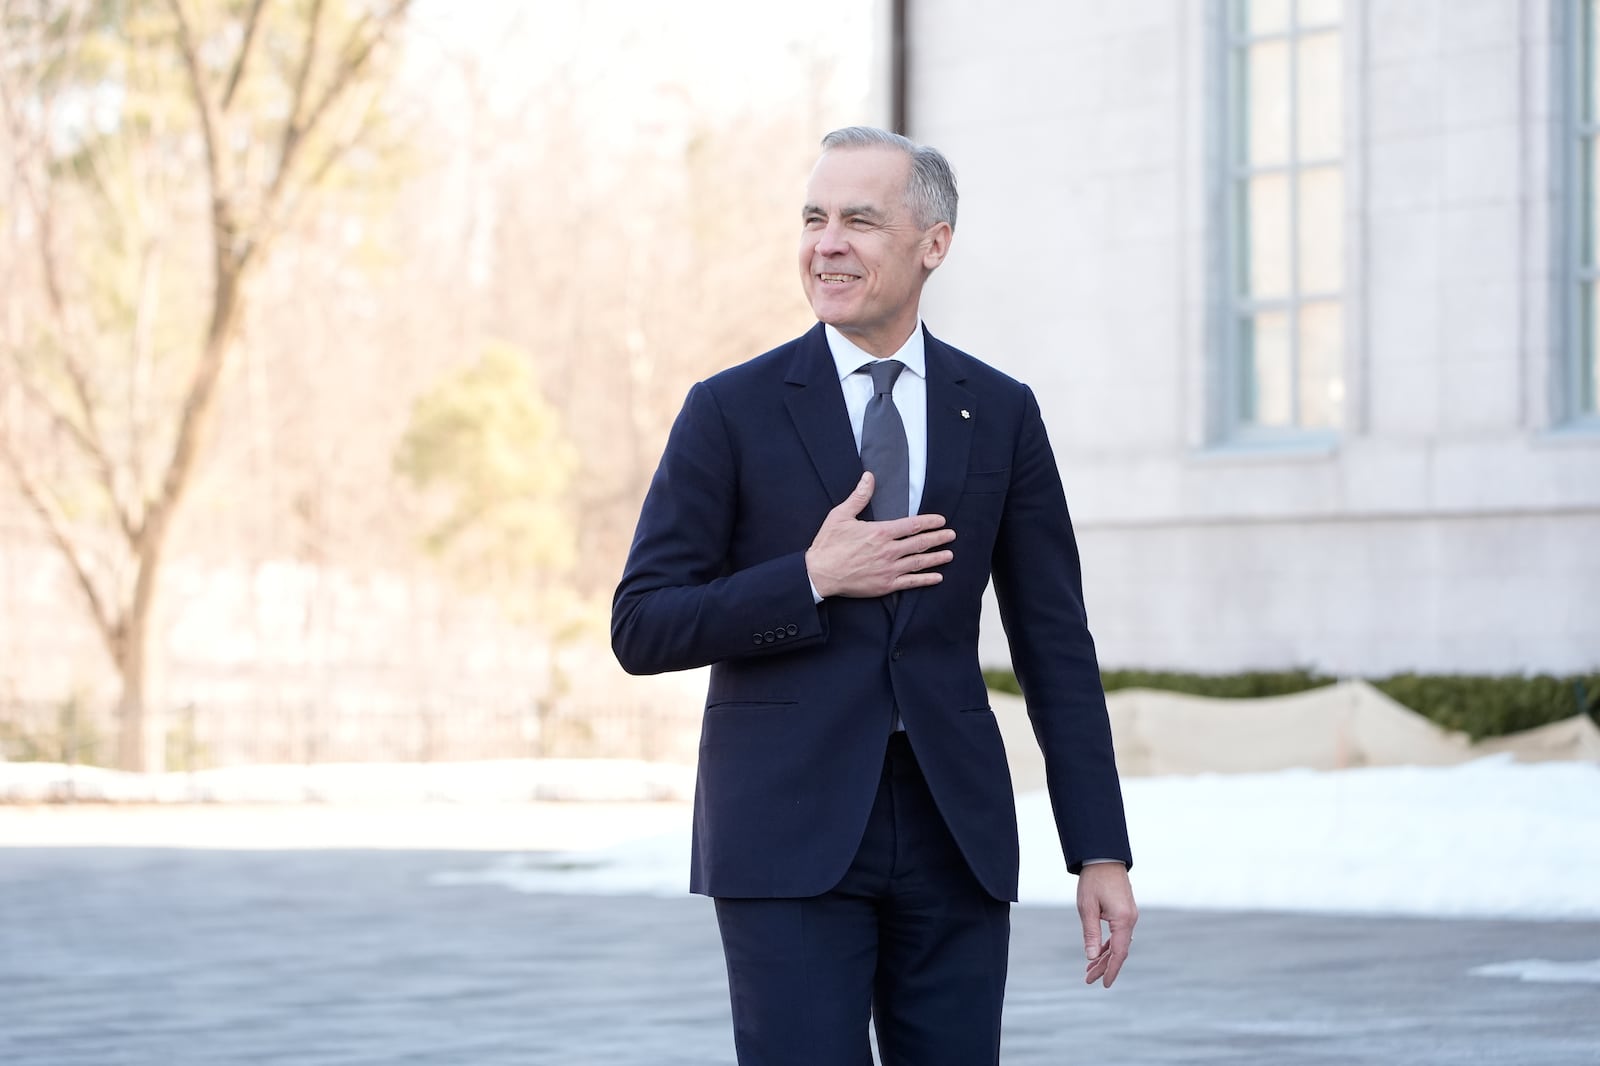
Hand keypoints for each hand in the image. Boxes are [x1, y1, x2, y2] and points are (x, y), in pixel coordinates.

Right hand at [805, 472, 955, 598]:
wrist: (819, 573)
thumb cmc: (829, 544)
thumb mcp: (841, 515)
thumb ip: (859, 496)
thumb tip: (869, 477)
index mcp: (880, 532)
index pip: (913, 525)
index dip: (930, 522)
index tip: (941, 520)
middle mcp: (889, 550)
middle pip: (920, 543)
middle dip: (938, 538)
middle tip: (951, 535)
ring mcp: (889, 569)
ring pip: (919, 562)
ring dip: (936, 557)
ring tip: (949, 554)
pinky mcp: (885, 585)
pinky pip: (911, 582)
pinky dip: (925, 580)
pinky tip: (937, 577)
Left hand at [1078, 862, 1136, 987]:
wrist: (1103, 857)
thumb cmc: (1093, 881)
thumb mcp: (1087, 908)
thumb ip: (1091, 934)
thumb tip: (1091, 957)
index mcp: (1123, 920)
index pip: (1119, 952)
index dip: (1111, 970)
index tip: (1104, 984)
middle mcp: (1130, 920)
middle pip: (1119, 950)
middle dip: (1105, 966)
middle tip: (1089, 980)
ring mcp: (1129, 916)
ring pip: (1119, 943)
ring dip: (1105, 957)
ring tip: (1090, 970)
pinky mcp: (1125, 912)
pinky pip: (1118, 934)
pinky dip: (1109, 945)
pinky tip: (1099, 953)